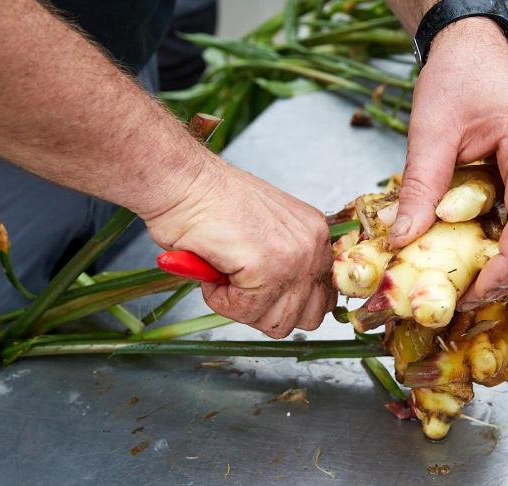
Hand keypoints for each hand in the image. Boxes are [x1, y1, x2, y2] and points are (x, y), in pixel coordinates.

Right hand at [143, 156, 335, 337]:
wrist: (182, 181)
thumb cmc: (209, 203)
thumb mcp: (263, 233)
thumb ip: (284, 264)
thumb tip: (287, 301)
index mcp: (314, 235)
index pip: (324, 298)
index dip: (289, 305)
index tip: (262, 295)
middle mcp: (314, 245)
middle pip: (308, 317)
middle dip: (268, 312)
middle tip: (239, 287)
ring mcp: (296, 256)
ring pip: (277, 322)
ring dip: (242, 307)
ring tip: (224, 272)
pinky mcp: (269, 266)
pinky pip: (245, 311)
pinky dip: (220, 299)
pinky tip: (213, 268)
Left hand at [388, 17, 507, 304]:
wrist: (472, 47)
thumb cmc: (457, 75)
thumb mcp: (429, 129)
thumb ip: (420, 186)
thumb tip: (403, 239)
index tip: (475, 290)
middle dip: (504, 272)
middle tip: (464, 298)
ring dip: (502, 260)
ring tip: (464, 283)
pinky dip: (499, 240)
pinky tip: (471, 255)